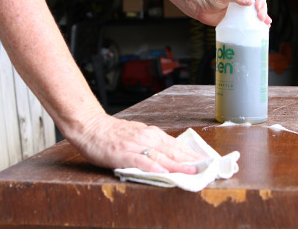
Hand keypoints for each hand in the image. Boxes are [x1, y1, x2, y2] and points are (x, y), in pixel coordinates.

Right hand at [70, 113, 203, 173]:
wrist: (90, 126)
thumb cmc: (113, 133)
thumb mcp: (139, 135)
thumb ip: (154, 144)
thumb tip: (174, 153)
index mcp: (153, 134)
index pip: (178, 146)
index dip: (193, 155)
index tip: (207, 162)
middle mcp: (148, 138)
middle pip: (174, 151)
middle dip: (191, 161)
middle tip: (206, 168)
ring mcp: (136, 145)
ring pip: (161, 155)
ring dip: (178, 164)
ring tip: (192, 172)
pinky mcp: (123, 153)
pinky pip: (141, 161)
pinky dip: (153, 166)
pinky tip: (163, 172)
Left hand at [192, 0, 271, 26]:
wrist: (197, 5)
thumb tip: (250, 1)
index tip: (258, 7)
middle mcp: (243, 0)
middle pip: (259, 4)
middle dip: (263, 11)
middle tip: (261, 18)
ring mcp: (240, 11)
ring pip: (255, 14)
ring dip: (262, 19)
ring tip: (266, 25)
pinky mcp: (235, 20)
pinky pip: (247, 23)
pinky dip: (254, 26)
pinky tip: (260, 30)